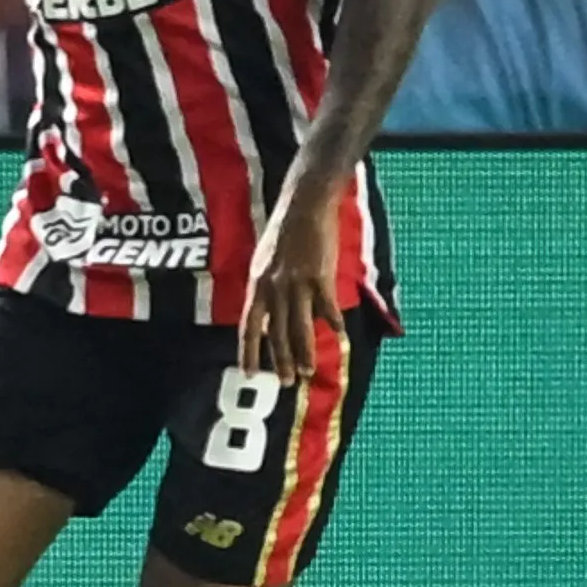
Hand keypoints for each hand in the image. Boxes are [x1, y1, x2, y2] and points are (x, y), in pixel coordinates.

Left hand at [236, 195, 343, 381]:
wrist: (302, 205)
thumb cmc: (284, 232)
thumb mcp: (265, 261)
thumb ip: (267, 289)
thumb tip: (272, 316)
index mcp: (257, 283)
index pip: (249, 325)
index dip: (248, 350)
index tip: (249, 372)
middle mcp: (273, 286)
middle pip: (276, 332)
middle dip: (280, 360)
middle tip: (285, 382)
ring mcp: (296, 282)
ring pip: (299, 326)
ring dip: (303, 351)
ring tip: (307, 372)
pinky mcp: (319, 275)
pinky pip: (326, 306)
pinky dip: (332, 321)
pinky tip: (337, 334)